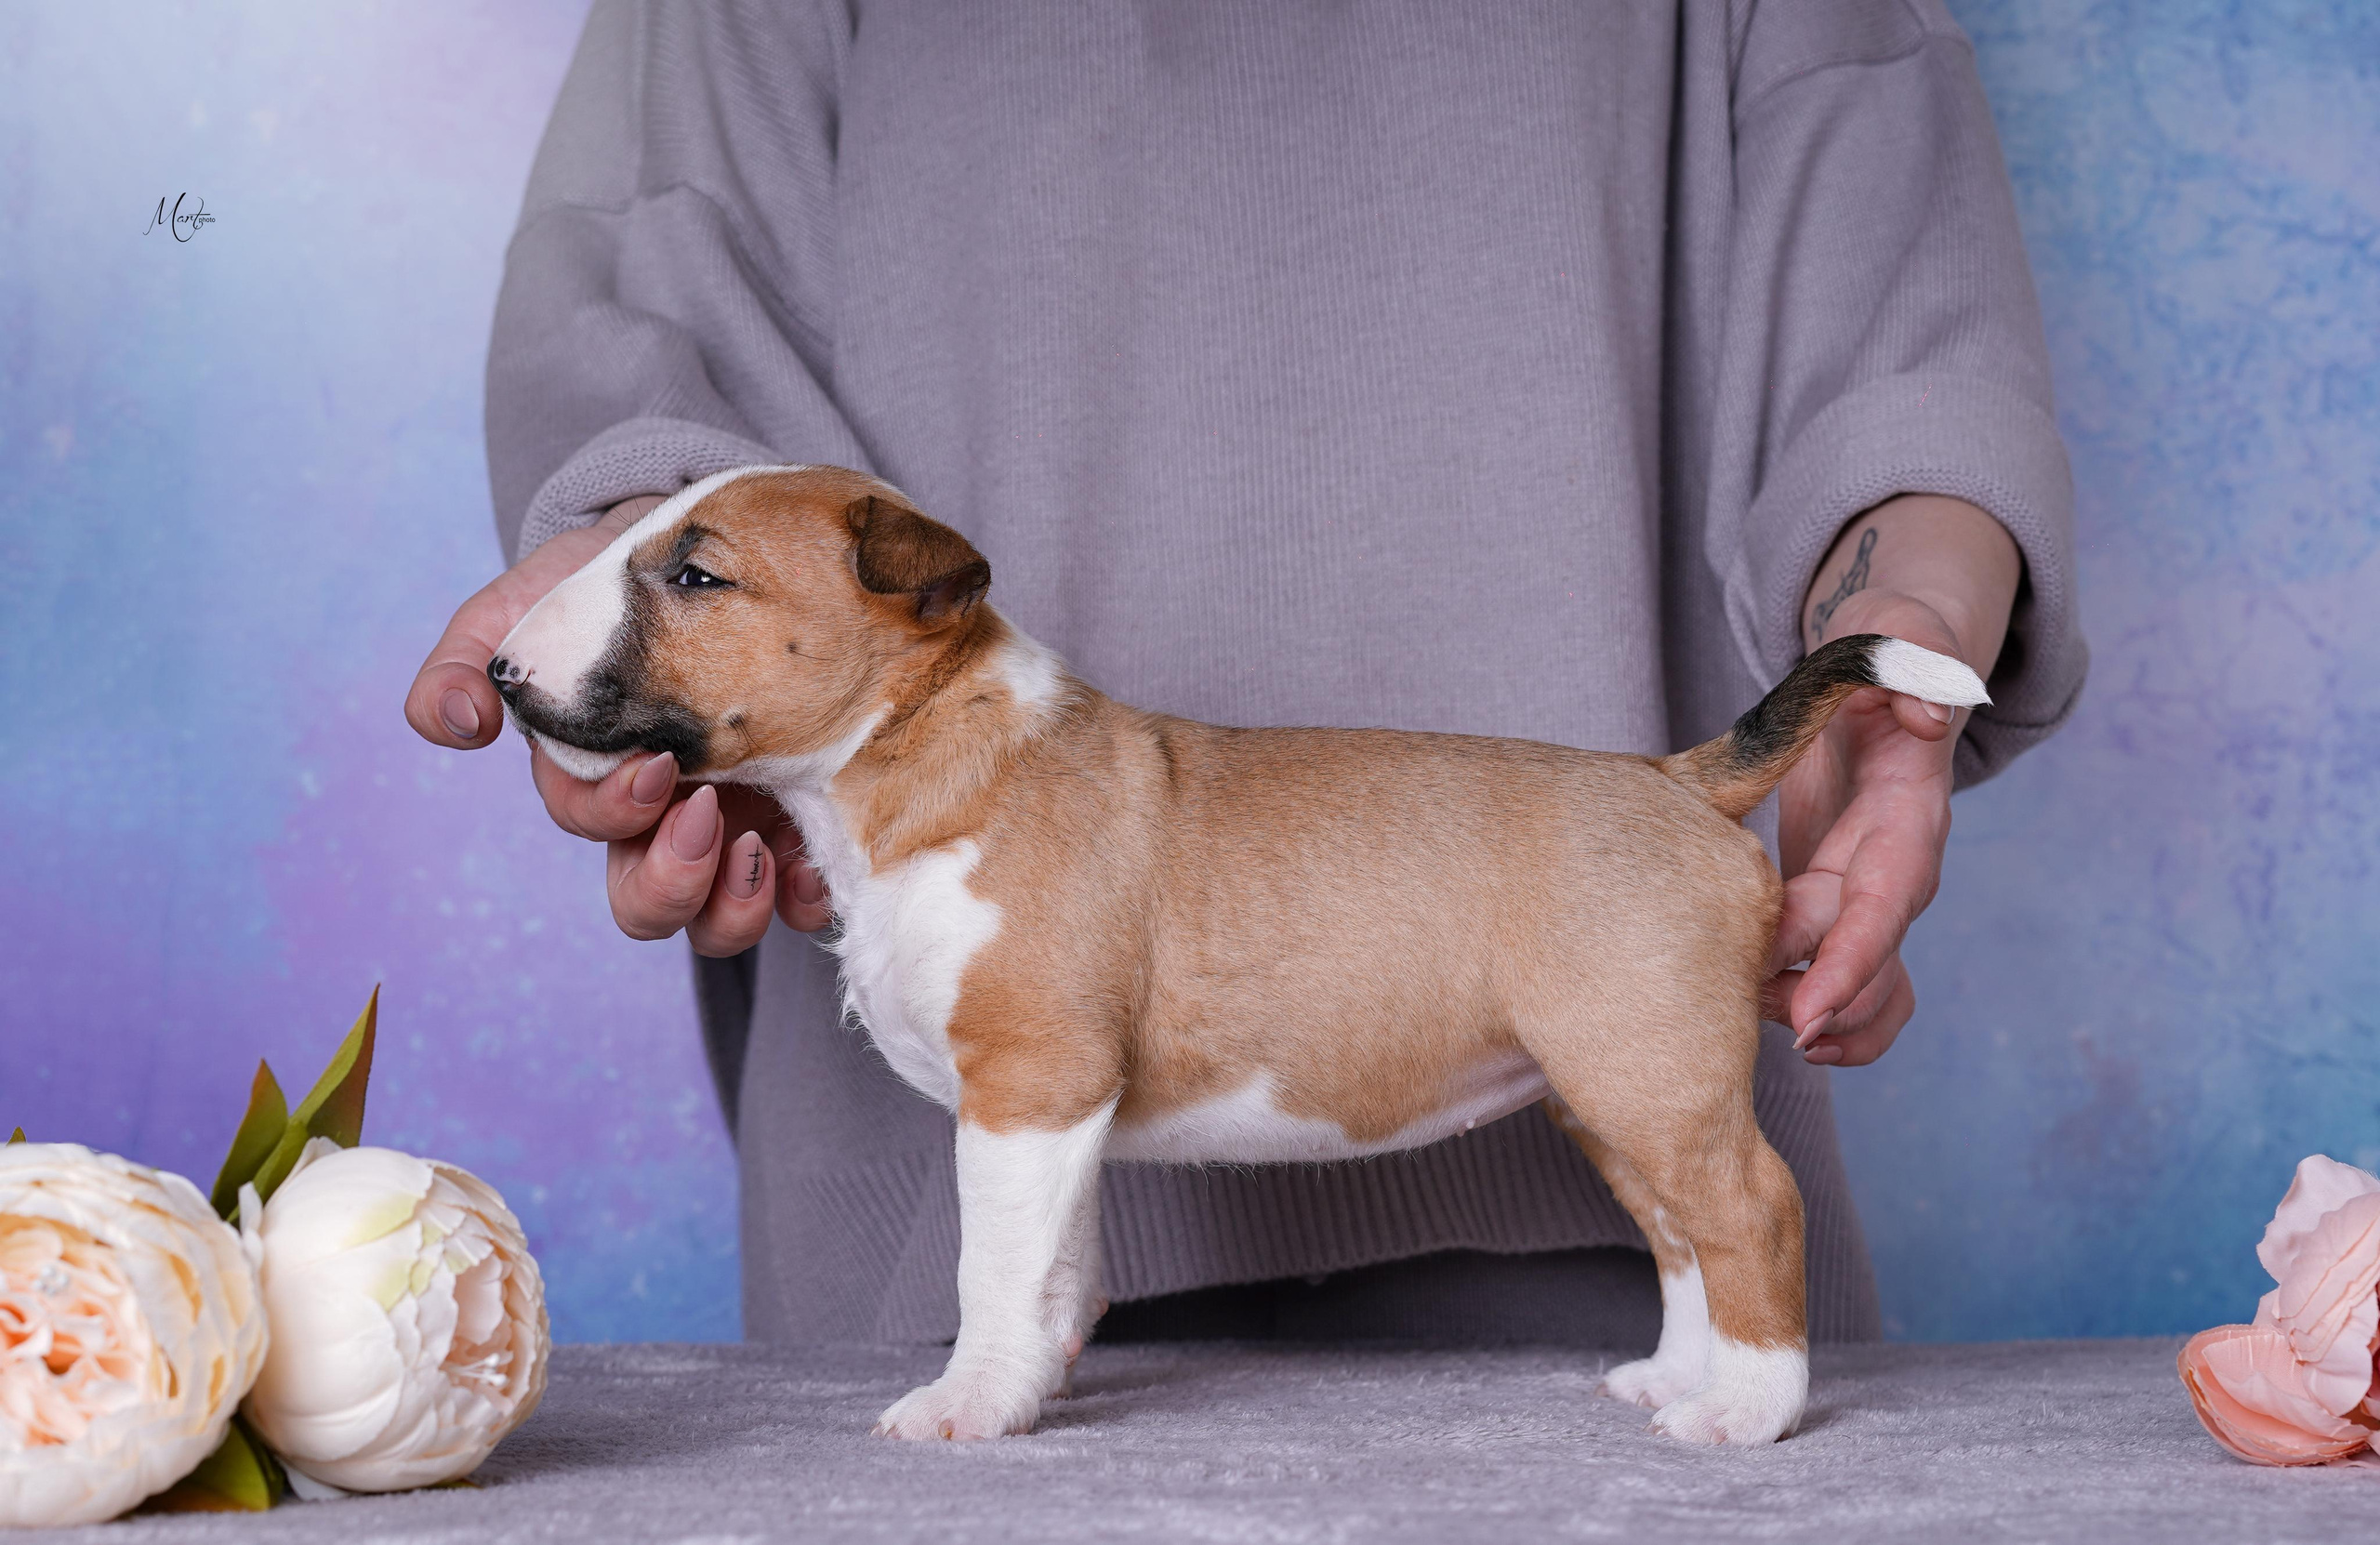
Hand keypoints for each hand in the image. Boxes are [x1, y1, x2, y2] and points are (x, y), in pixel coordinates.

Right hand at [403, 499, 832, 947]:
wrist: (707, 550)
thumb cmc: (606, 587)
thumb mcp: (524, 608)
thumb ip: (467, 660)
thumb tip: (455, 725)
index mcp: (599, 780)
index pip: (595, 827)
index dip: (617, 813)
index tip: (655, 765)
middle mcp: (663, 820)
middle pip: (650, 903)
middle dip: (673, 882)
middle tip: (710, 814)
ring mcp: (734, 825)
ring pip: (718, 918)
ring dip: (735, 905)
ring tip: (760, 848)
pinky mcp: (800, 815)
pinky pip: (800, 891)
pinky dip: (803, 895)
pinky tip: (810, 866)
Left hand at [1765, 590, 1963, 1065]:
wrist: (1889, 672)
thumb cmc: (1889, 653)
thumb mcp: (1899, 636)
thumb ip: (1916, 659)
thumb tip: (1930, 712)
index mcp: (1909, 815)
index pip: (1888, 902)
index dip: (1853, 960)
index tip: (1811, 1011)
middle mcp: (1897, 866)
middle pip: (1872, 959)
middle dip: (1828, 1008)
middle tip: (1769, 1034)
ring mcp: (1868, 888)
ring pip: (1863, 983)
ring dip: (1821, 1018)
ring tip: (1764, 1030)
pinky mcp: (1836, 897)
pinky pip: (1840, 974)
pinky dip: (1817, 1008)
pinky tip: (1775, 1022)